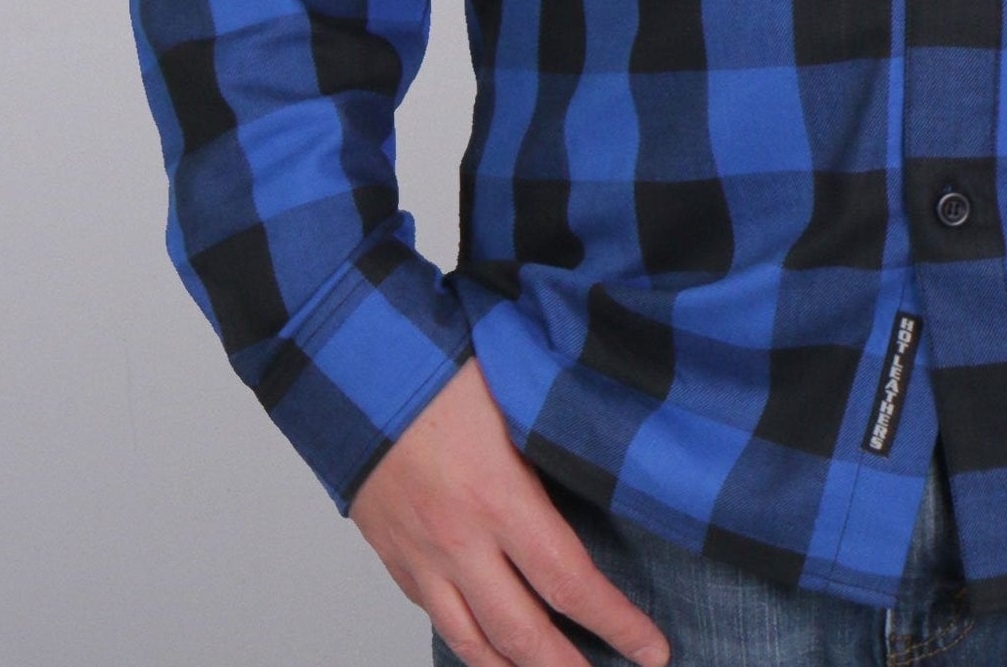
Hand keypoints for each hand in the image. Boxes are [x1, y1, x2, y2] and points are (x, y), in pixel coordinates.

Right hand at [346, 354, 672, 666]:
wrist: (354, 368)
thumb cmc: (439, 367)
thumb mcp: (516, 391)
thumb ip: (559, 432)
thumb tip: (614, 445)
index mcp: (498, 497)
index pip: (569, 582)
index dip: (615, 623)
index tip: (652, 649)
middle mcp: (458, 541)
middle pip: (521, 634)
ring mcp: (420, 556)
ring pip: (471, 642)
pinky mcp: (393, 555)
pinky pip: (435, 616)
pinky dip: (467, 642)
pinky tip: (490, 646)